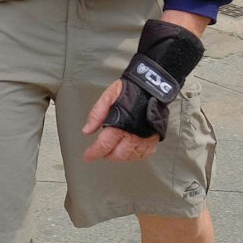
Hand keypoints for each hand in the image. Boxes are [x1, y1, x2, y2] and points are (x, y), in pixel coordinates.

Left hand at [81, 19, 204, 159]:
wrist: (152, 86)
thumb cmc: (130, 90)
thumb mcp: (108, 97)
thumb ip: (97, 114)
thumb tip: (87, 130)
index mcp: (120, 124)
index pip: (104, 145)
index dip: (94, 153)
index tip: (88, 156)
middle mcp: (133, 134)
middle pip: (117, 154)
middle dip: (107, 155)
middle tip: (101, 151)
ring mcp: (145, 138)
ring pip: (130, 156)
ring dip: (120, 156)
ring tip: (113, 151)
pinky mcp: (155, 138)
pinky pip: (144, 154)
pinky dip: (135, 155)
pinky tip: (130, 151)